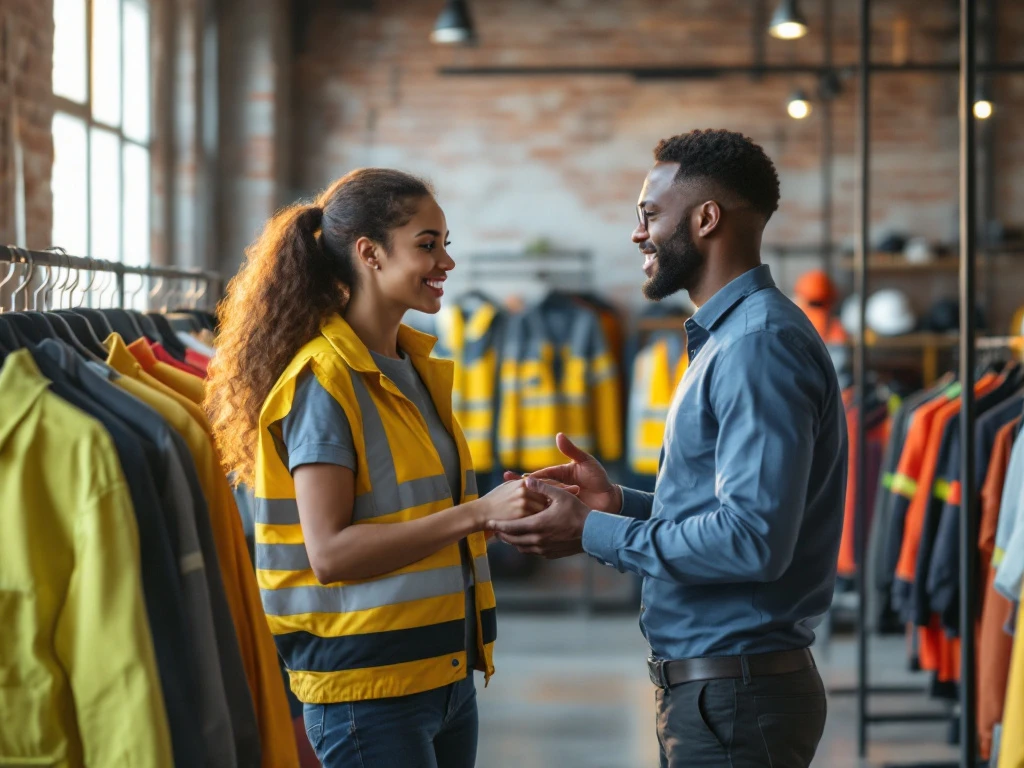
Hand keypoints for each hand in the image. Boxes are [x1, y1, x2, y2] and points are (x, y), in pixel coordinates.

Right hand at [473, 479, 549, 528]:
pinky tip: (536, 526)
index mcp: (523, 482)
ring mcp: (524, 503)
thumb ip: (524, 484)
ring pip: (543, 510)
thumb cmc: (496, 499)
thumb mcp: (509, 486)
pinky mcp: (522, 516)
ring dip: (544, 515)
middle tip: (550, 512)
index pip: (544, 486)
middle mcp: (525, 491)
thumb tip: (539, 485)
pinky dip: (537, 523)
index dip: (549, 494)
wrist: (482, 512)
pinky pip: (536, 519)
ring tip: (544, 520)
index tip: (551, 501)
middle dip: (548, 506)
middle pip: (546, 498)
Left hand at [487, 478, 590, 558]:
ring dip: (513, 541)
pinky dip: (525, 546)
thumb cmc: (578, 512)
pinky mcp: (550, 554)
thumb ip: (542, 487)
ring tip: (507, 535)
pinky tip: (525, 540)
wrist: (594, 533)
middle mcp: (538, 540)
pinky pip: (532, 551)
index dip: (499, 524)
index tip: (489, 522)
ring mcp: (544, 549)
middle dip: (503, 534)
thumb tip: (526, 478)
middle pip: (513, 539)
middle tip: (495, 529)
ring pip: (521, 547)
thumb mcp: (560, 495)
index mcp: (537, 525)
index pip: (511, 527)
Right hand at [503, 433, 620, 513]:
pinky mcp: (562, 513)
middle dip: (517, 490)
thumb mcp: (586, 462)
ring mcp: (558, 501)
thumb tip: (558, 436)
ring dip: (522, 505)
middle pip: (534, 489)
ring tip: (507, 508)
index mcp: (559, 474)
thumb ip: (572, 450)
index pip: (540, 476)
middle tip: (501, 491)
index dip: (527, 477)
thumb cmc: (599, 479)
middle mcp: (556, 488)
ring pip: (537, 503)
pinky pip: (547, 515)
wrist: (611, 499)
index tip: (512, 478)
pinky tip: (523, 522)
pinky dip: (535, 517)